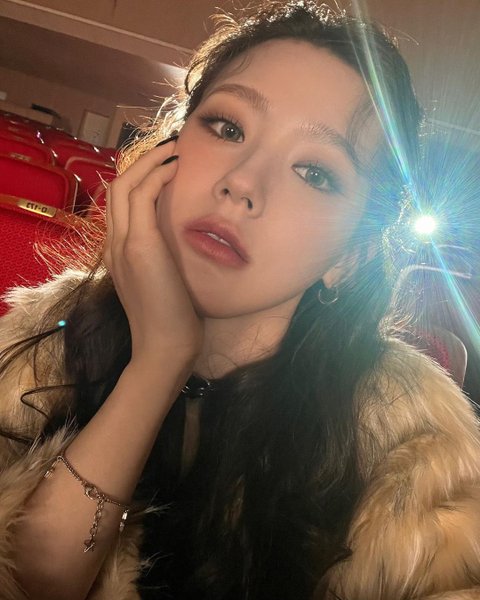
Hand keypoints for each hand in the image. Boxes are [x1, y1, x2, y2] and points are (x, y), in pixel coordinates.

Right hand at [103, 138, 202, 370]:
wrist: (164, 347)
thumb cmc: (171, 320)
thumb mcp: (162, 283)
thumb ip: (162, 259)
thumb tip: (180, 244)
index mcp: (119, 252)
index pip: (121, 204)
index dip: (139, 179)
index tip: (164, 167)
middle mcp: (113, 244)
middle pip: (116, 188)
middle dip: (142, 162)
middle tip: (169, 148)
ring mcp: (122, 243)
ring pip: (124, 185)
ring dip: (149, 161)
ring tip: (174, 149)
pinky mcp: (139, 245)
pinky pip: (141, 195)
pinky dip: (156, 175)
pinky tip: (176, 168)